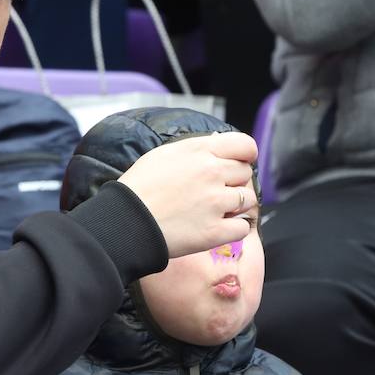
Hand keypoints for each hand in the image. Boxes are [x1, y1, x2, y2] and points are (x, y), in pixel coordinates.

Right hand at [118, 132, 258, 256]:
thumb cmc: (139, 186)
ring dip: (236, 206)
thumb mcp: (164, 154)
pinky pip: (243, 227)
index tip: (239, 163)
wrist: (126, 219)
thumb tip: (217, 144)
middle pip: (246, 173)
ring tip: (215, 210)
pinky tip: (218, 227)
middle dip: (235, 181)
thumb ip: (196, 148)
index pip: (245, 145)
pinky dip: (234, 229)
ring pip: (248, 200)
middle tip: (216, 191)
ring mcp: (215, 203)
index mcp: (200, 152)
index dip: (246, 155)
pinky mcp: (215, 231)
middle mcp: (212, 173)